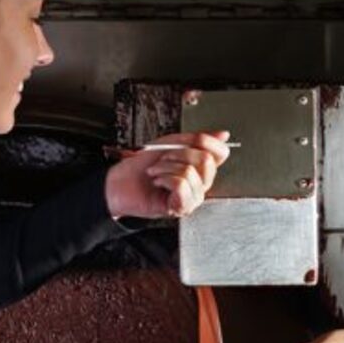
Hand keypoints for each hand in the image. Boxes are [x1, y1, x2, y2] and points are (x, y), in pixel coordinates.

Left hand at [105, 131, 230, 218]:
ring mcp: (192, 198)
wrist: (120, 182)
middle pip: (207, 161)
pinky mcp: (181, 208)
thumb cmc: (142, 165)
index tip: (188, 141)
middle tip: (163, 159)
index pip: (221, 153)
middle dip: (179, 153)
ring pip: (191, 173)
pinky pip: (181, 186)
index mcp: (201, 168)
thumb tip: (223, 135)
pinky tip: (157, 183)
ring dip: (166, 167)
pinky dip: (164, 179)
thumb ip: (198, 139)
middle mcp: (201, 184)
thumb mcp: (171, 143)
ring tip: (156, 173)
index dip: (206, 141)